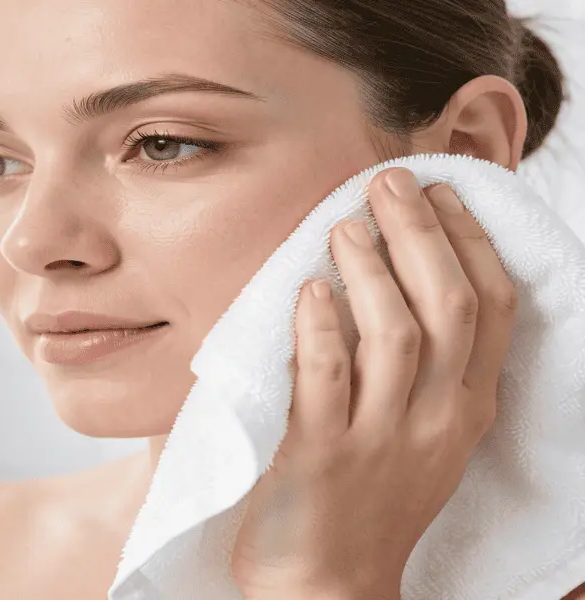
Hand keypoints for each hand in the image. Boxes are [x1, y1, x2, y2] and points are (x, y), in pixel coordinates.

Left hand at [230, 167, 519, 599]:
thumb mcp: (421, 434)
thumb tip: (394, 276)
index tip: (443, 194)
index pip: (492, 309)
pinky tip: (308, 290)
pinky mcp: (321, 457)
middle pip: (448, 307)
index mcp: (466, 409)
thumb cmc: (371, 496)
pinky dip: (320, 325)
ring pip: (396, 335)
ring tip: (344, 226)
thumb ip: (424, 370)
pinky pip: (327, 376)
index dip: (470, 242)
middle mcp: (435, 421)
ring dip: (371, 270)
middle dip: (422, 234)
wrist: (327, 583)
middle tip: (388, 183)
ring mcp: (380, 440)